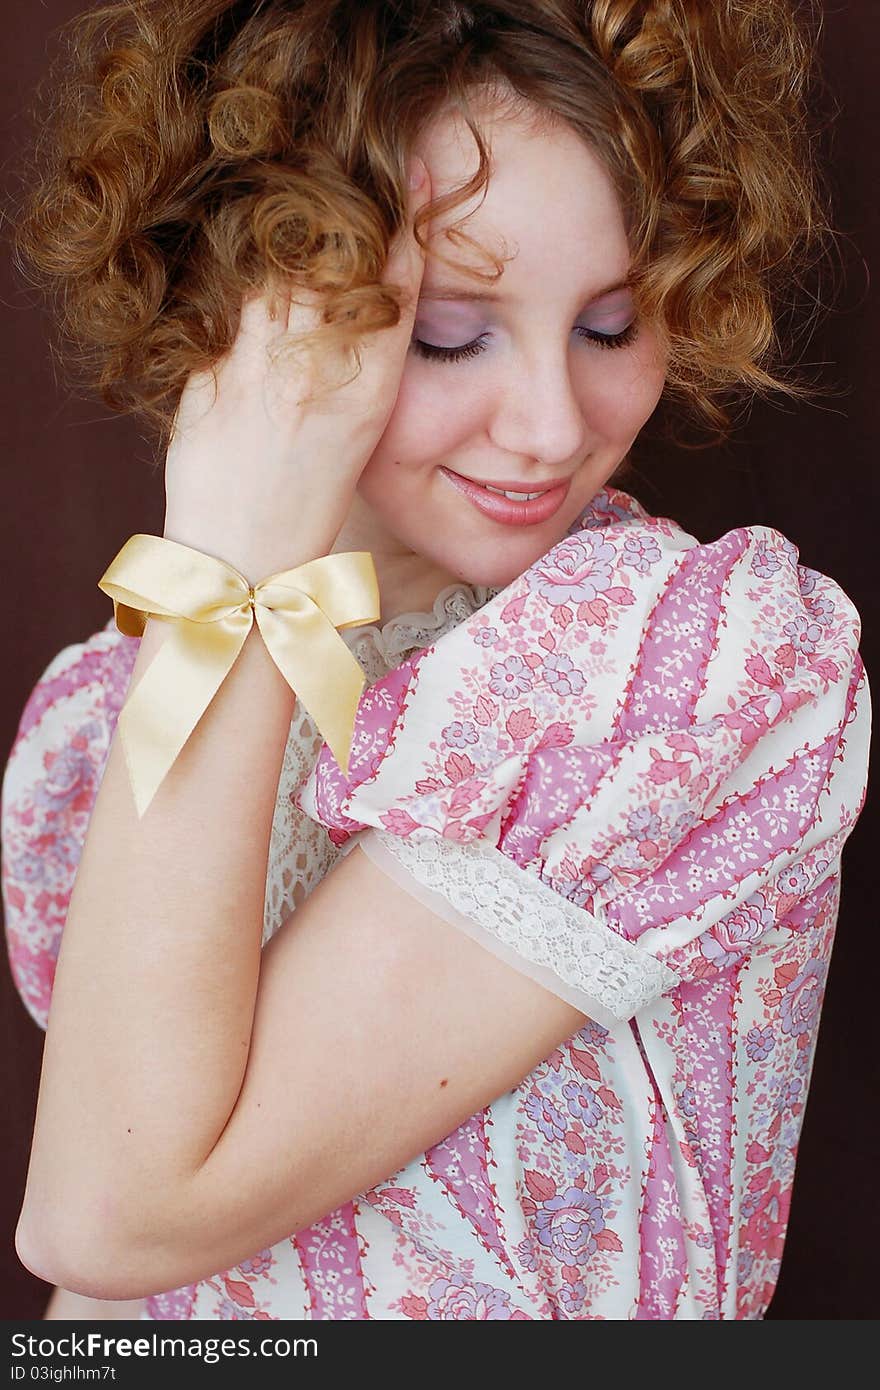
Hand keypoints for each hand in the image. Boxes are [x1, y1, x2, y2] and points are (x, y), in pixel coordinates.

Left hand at [162, 161, 430, 579]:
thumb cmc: (305, 502)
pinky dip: (237, 263)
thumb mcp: (356, 434)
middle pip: (335, 262)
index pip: (394, 286)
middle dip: (342, 203)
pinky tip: (243, 234)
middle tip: (344, 160)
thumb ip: (358, 363)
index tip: (410, 169)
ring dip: (285, 219)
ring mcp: (255, 370)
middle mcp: (316, 373)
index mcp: (367, 394)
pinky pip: (224, 300)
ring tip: (294, 182)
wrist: (242, 559)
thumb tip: (350, 294)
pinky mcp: (206, 375)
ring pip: (274, 267)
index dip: (406, 220)